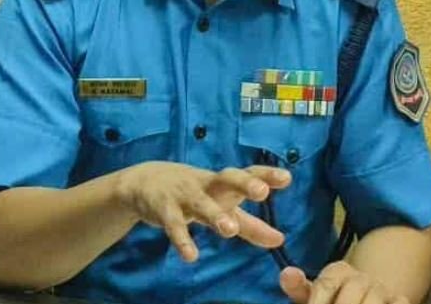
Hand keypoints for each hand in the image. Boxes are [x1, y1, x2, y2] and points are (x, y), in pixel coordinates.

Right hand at [114, 162, 290, 261]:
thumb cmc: (193, 193)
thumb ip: (250, 225)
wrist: (143, 182)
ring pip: (200, 203)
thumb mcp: (221, 204)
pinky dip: (181, 240)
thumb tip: (280, 240)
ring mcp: (184, 195)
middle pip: (227, 180)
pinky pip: (173, 225)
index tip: (287, 177)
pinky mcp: (163, 209)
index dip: (266, 174)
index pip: (248, 174)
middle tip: (261, 192)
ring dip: (214, 214)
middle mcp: (206, 185)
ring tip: (229, 229)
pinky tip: (191, 255)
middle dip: (244, 184)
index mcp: (223, 183)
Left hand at [279, 261, 411, 303]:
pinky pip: (398, 303)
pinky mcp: (399, 300)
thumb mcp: (313, 294)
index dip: (317, 302)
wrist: (366, 295)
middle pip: (351, 293)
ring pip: (373, 300)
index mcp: (337, 271)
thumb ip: (298, 287)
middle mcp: (361, 277)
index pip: (325, 284)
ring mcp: (382, 289)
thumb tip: (286, 274)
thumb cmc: (331, 300)